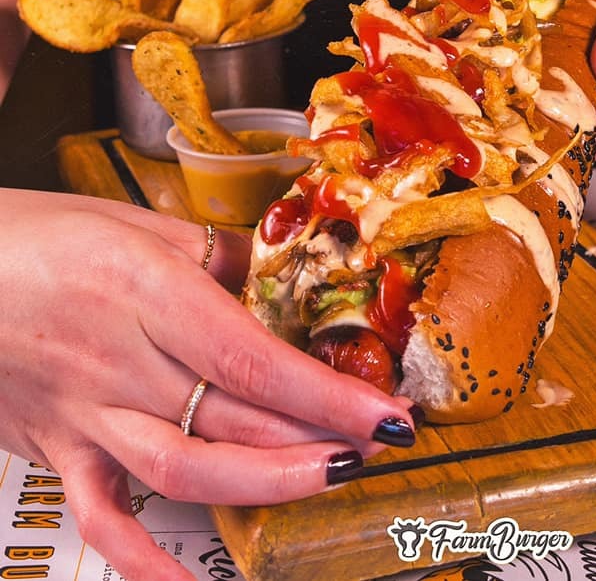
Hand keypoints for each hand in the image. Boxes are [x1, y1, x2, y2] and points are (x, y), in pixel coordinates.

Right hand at [0, 189, 419, 580]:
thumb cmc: (33, 236)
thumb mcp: (136, 223)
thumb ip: (219, 255)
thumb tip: (283, 277)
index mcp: (145, 292)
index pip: (255, 359)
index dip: (330, 395)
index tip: (385, 413)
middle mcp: (118, 360)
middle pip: (235, 417)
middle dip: (319, 435)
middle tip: (376, 440)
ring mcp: (85, 414)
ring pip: (185, 469)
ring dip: (268, 482)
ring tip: (331, 476)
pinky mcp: (58, 450)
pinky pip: (102, 518)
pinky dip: (146, 561)